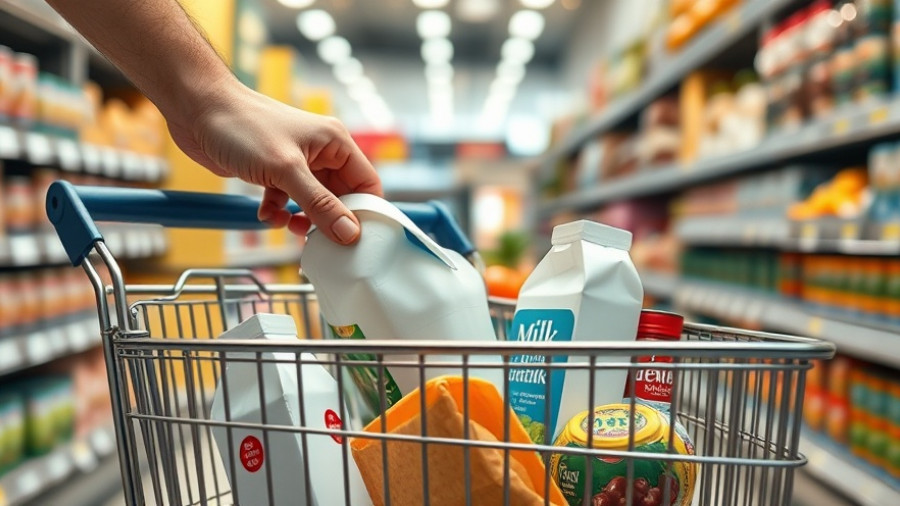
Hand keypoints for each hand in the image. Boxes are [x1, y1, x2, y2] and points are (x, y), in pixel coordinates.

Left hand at [167, 78, 381, 243]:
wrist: (197, 109)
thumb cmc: (242, 126)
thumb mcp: (286, 170)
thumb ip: (319, 204)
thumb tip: (349, 234)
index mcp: (335, 143)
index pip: (367, 184)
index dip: (365, 213)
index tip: (356, 240)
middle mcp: (321, 152)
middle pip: (340, 198)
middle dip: (329, 221)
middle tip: (321, 243)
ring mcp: (297, 163)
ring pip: (313, 203)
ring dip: (303, 220)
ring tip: (291, 228)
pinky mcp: (273, 172)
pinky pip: (288, 201)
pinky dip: (279, 212)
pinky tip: (266, 213)